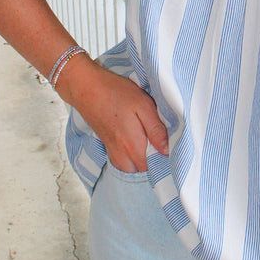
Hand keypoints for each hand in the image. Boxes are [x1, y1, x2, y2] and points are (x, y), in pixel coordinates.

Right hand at [60, 56, 168, 172]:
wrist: (86, 88)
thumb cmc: (115, 93)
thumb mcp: (143, 104)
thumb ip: (156, 129)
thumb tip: (168, 150)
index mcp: (133, 146)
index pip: (155, 168)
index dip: (166, 161)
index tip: (173, 149)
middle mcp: (122, 155)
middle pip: (144, 171)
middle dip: (155, 162)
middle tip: (162, 143)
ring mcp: (113, 153)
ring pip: (133, 168)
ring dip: (143, 160)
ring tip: (150, 142)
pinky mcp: (108, 148)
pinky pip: (123, 163)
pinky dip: (132, 158)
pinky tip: (137, 142)